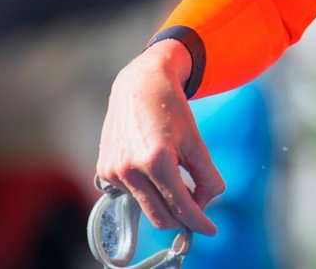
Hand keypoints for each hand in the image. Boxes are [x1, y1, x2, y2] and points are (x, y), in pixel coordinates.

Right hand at [95, 40, 224, 235]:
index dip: (199, 221)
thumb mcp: (196, 141)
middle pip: (162, 217)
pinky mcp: (103, 171)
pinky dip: (148, 190)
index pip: (181, 206)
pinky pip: (132, 194)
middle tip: (198, 213)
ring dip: (165, 201)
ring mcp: (113, 172)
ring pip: (147, 206)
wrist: (139, 85)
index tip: (211, 229)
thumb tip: (206, 203)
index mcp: (157, 160)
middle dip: (183, 219)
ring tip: (176, 177)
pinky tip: (153, 168)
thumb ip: (206, 175)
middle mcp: (131, 170)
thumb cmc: (171, 110)